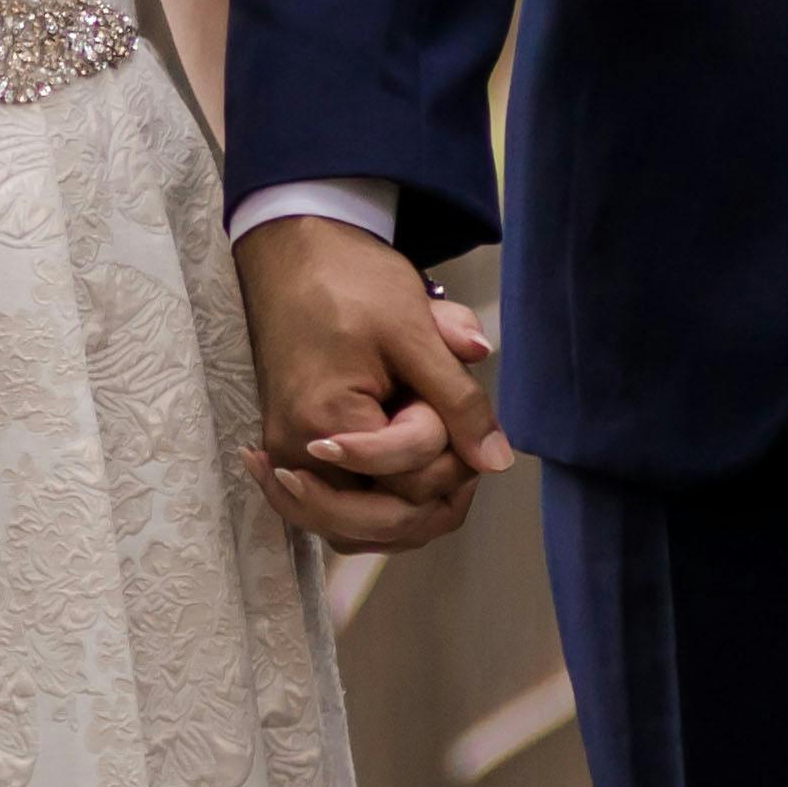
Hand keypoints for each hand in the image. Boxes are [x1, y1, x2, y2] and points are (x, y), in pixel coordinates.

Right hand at [233, 217, 510, 554]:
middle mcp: (298, 456)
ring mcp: (289, 462)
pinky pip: (338, 515)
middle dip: (434, 488)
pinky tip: (407, 487)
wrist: (295, 254)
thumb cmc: (351, 282)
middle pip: (388, 521)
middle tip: (454, 438)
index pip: (409, 478)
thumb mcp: (414, 330)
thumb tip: (498, 461)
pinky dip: (378, 513)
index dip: (442, 443)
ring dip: (410, 510)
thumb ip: (458, 400)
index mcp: (325, 423)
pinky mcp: (290, 457)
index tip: (435, 394)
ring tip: (441, 465)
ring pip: (362, 532)